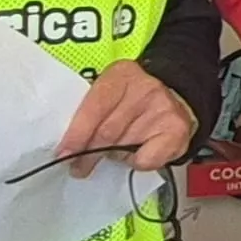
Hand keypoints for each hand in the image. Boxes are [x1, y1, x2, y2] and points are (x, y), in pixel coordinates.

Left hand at [55, 59, 195, 174]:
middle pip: (107, 131)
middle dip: (88, 154)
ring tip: (117, 149)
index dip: (77, 134)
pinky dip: (136, 162)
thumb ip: (90, 113)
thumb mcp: (110, 94)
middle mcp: (145, 88)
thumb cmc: (133, 100)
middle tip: (78, 167)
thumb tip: (68, 148)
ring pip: (123, 148)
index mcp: (122, 74)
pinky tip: (139, 151)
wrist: (176, 97)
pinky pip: (145, 160)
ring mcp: (163, 108)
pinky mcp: (177, 130)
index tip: (64, 153)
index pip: (95, 106)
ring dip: (113, 156)